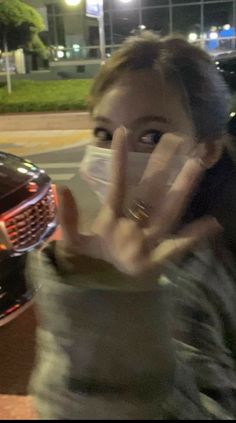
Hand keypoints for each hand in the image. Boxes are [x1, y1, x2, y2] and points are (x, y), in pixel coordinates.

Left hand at [57, 127, 221, 276]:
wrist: (106, 279)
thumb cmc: (95, 256)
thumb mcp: (76, 242)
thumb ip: (68, 220)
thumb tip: (63, 189)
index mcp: (114, 216)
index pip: (118, 184)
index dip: (119, 160)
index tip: (122, 132)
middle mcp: (135, 221)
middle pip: (151, 192)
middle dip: (162, 167)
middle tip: (177, 139)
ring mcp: (149, 238)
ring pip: (167, 211)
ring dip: (181, 189)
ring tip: (196, 165)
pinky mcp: (158, 258)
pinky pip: (178, 246)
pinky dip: (195, 236)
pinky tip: (213, 223)